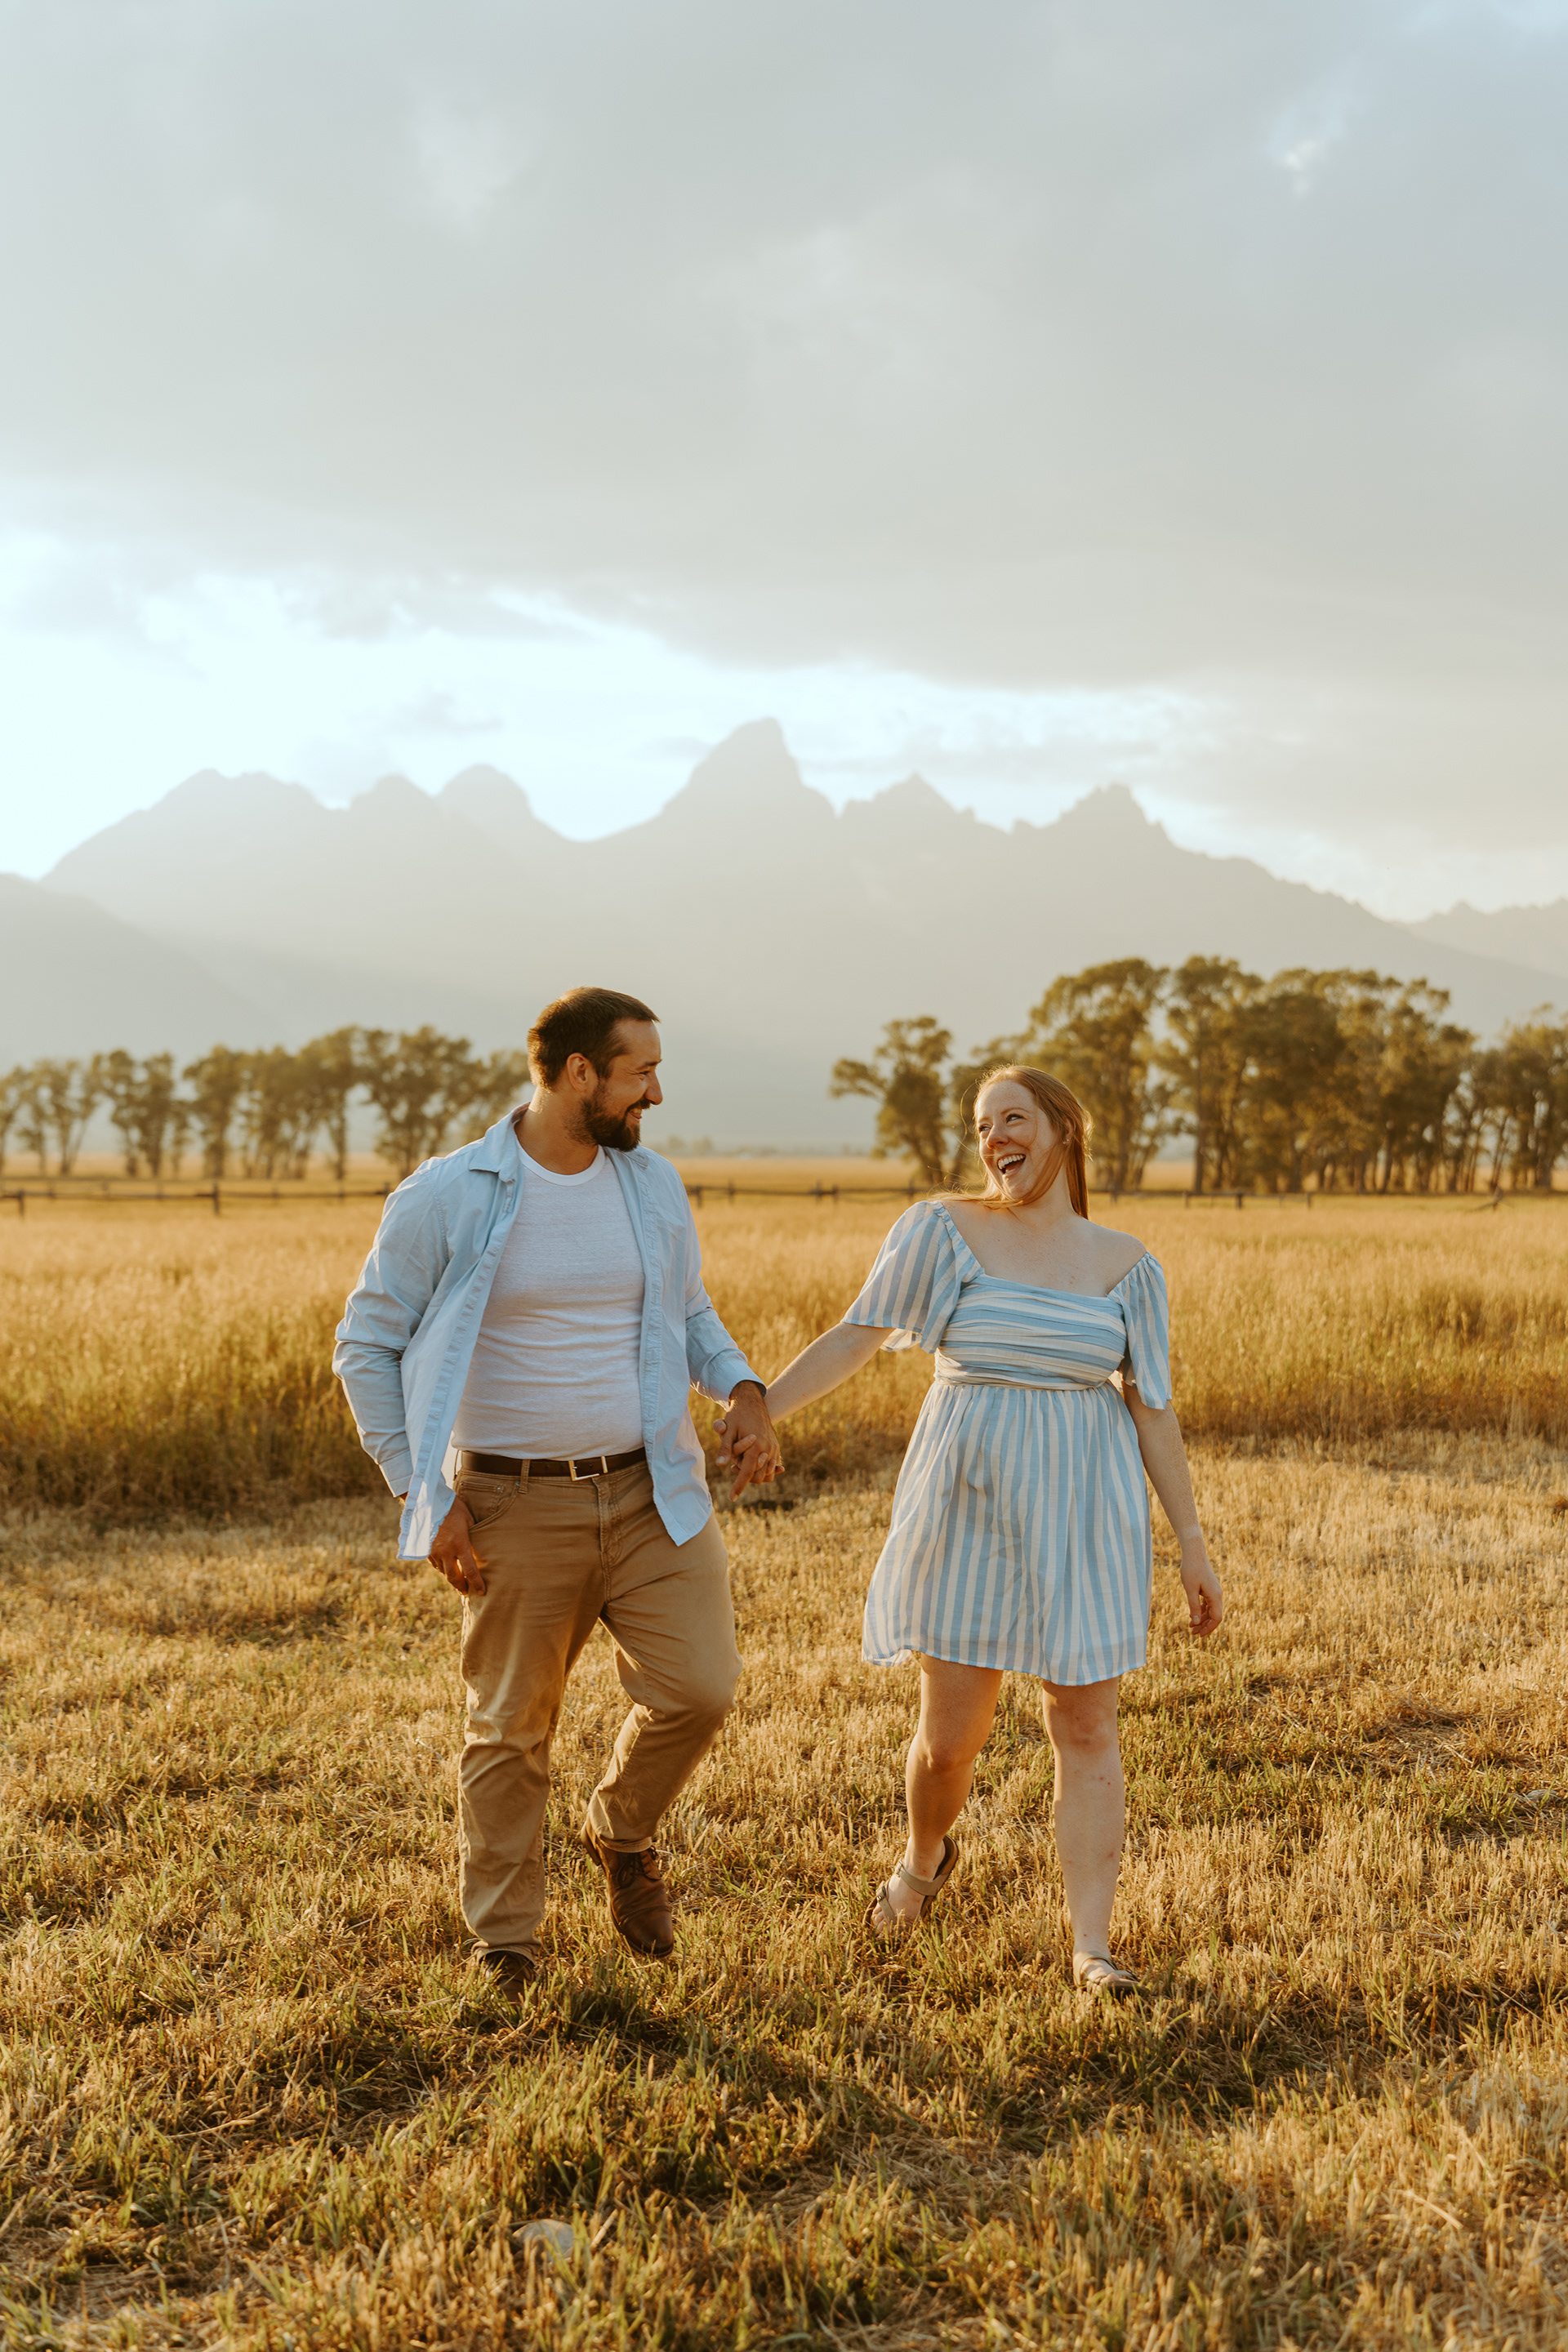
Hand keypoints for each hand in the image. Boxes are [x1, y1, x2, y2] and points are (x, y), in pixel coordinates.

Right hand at [428, 1495, 484, 1596]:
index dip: (477, 1583)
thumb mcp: (468, 1519)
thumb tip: (477, 1547)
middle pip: (454, 1577)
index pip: (470, 1571)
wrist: (428, 1502)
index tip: (482, 1592)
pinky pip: (434, 1564)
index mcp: (460, 1545)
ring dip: (451, 1578)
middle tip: (466, 1592)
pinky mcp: (425, 1548)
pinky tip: (446, 1568)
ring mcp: (434, 1551)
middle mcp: (446, 1551)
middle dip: (461, 1587)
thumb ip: (473, 1536)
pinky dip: (441, 1568)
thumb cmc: (453, 1508)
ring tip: (458, 1581)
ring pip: (443, 1571)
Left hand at [714, 1384, 783, 1498]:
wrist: (753, 1402)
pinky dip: (764, 1469)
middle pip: (758, 1477)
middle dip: (746, 1479)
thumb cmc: (737, 1415)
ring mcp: (774, 1448)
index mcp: (756, 1446)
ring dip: (755, 1475)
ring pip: (767, 1474)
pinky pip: (772, 1466)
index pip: (747, 1473)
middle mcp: (768, 1449)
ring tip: (741, 1464)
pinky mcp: (776, 1447)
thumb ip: (725, 1448)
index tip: (732, 1497)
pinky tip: (752, 1463)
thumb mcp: (728, 1429)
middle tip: (733, 1469)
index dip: (739, 1486)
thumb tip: (720, 1465)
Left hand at [1180, 1543, 1222, 1637]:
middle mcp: (1217, 1595)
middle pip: (1214, 1616)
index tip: (1199, 1635)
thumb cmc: (1191, 1569)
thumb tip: (1196, 1623)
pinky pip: (1208, 1604)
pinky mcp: (1209, 1588)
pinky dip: (1201, 1611)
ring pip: (1211, 1610)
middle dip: (1205, 1626)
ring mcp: (1214, 1591)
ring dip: (1202, 1619)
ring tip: (1190, 1626)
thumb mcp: (1190, 1589)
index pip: (1217, 1618)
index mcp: (1215, 1596)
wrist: (1194, 1553)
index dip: (1209, 1628)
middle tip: (1192, 1633)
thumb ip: (1193, 1606)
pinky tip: (1192, 1615)